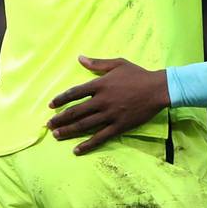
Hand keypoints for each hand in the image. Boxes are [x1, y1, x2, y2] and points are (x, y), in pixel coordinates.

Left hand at [47, 56, 169, 154]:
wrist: (157, 89)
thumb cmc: (138, 74)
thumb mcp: (118, 64)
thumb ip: (97, 63)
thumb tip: (80, 58)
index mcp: (100, 85)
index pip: (75, 93)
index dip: (61, 99)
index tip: (51, 105)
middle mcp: (102, 101)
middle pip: (76, 112)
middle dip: (60, 119)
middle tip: (48, 124)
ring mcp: (110, 115)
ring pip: (84, 125)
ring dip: (68, 131)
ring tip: (56, 136)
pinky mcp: (118, 126)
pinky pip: (100, 137)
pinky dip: (87, 144)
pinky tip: (76, 149)